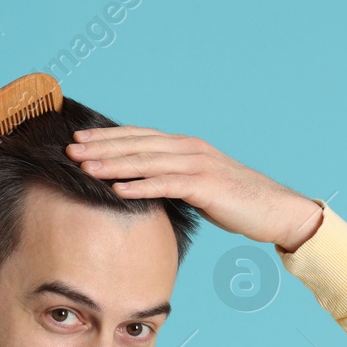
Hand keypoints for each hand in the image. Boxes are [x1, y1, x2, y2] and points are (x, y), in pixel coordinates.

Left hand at [64, 126, 323, 251]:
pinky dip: (140, 185)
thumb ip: (173, 181)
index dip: (108, 136)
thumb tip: (143, 188)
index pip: (139, 136)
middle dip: (102, 145)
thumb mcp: (198, 186)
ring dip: (114, 163)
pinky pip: (166, 184)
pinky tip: (117, 189)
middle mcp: (189, 149)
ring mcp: (198, 165)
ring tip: (85, 166)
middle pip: (138, 143)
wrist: (276, 210)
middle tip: (70, 148)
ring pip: (147, 161)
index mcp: (186, 146)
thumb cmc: (237, 203)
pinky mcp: (206, 186)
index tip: (79, 139)